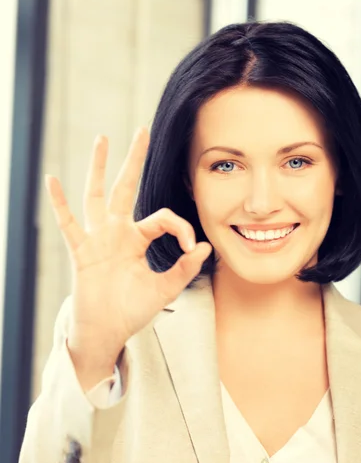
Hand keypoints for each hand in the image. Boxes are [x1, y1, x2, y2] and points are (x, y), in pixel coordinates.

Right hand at [45, 127, 210, 374]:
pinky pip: (68, 223)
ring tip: (102, 138)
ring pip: (97, 195)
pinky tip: (52, 179)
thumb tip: (206, 246)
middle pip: (126, 188)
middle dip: (134, 161)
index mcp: (138, 239)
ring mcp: (98, 238)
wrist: (109, 331)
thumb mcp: (165, 288)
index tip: (192, 247)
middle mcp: (117, 232)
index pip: (163, 218)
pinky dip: (59, 203)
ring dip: (99, 168)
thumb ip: (185, 268)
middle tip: (143, 131)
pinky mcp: (81, 251)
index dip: (181, 228)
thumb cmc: (133, 310)